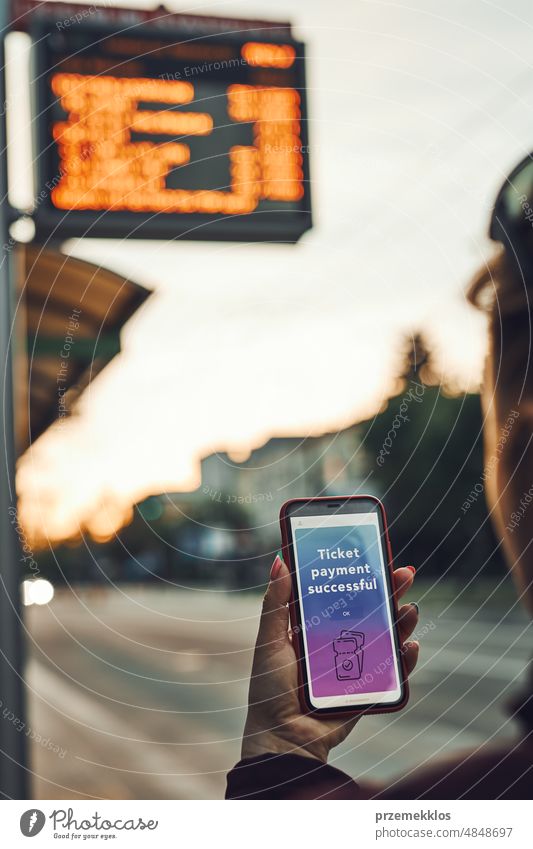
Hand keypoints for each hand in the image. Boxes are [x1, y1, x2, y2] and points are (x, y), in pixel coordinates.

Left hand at [242, 556, 419, 763]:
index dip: (359, 576)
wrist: (283, 738)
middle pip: (370, 612)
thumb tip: (280, 561)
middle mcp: (339, 644)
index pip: (342, 594)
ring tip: (410, 608)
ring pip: (386, 638)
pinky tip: (410, 646)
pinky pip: (392, 673)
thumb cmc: (270, 689)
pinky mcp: (367, 690)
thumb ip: (276, 603)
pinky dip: (405, 661)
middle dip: (389, 592)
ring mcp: (356, 666)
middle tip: (404, 574)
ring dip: (402, 622)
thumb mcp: (271, 640)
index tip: (373, 555)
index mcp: (316, 628)